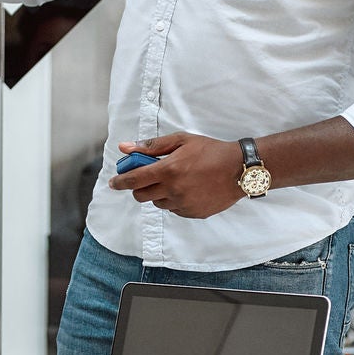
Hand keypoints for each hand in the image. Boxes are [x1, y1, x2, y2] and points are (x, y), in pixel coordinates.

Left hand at [108, 133, 246, 218]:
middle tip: (145, 179)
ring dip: (158, 194)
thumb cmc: (210, 151)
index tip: (113, 182)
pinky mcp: (193, 213)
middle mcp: (173, 190)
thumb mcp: (181, 141)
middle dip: (139, 187)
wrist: (239, 169)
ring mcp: (183, 204)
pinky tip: (188, 189)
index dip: (120, 182)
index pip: (134, 180)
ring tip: (174, 180)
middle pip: (141, 196)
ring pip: (158, 203)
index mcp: (168, 170)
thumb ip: (151, 146)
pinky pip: (174, 209)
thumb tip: (125, 148)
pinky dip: (174, 201)